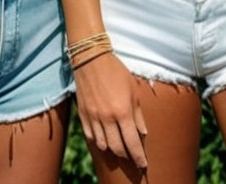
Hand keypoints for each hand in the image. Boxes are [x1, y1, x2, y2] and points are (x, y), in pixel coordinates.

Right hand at [73, 52, 147, 169]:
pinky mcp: (83, 116)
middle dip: (127, 156)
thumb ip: (138, 114)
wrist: (91, 60)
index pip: (132, 142)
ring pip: (103, 145)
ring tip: (120, 150)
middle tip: (133, 159)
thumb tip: (142, 132)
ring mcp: (93, 118)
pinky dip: (99, 142)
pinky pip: (91, 137)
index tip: (143, 165)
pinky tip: (105, 141)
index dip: (138, 156)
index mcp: (122, 111)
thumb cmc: (116, 72)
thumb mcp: (133, 90)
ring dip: (113, 150)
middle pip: (117, 148)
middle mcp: (107, 118)